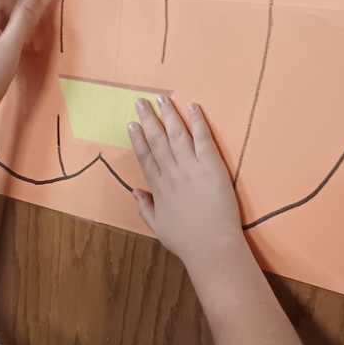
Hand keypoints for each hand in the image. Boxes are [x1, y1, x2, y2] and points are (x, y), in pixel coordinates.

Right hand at [128, 97, 245, 282]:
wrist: (211, 246)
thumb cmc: (186, 240)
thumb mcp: (158, 227)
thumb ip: (145, 208)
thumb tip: (136, 192)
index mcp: (158, 188)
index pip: (146, 158)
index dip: (138, 139)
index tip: (132, 123)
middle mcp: (171, 174)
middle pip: (157, 141)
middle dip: (148, 119)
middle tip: (140, 101)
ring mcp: (190, 168)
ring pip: (176, 135)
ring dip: (168, 115)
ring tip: (161, 98)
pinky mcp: (211, 166)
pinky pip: (202, 139)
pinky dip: (197, 122)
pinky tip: (192, 106)